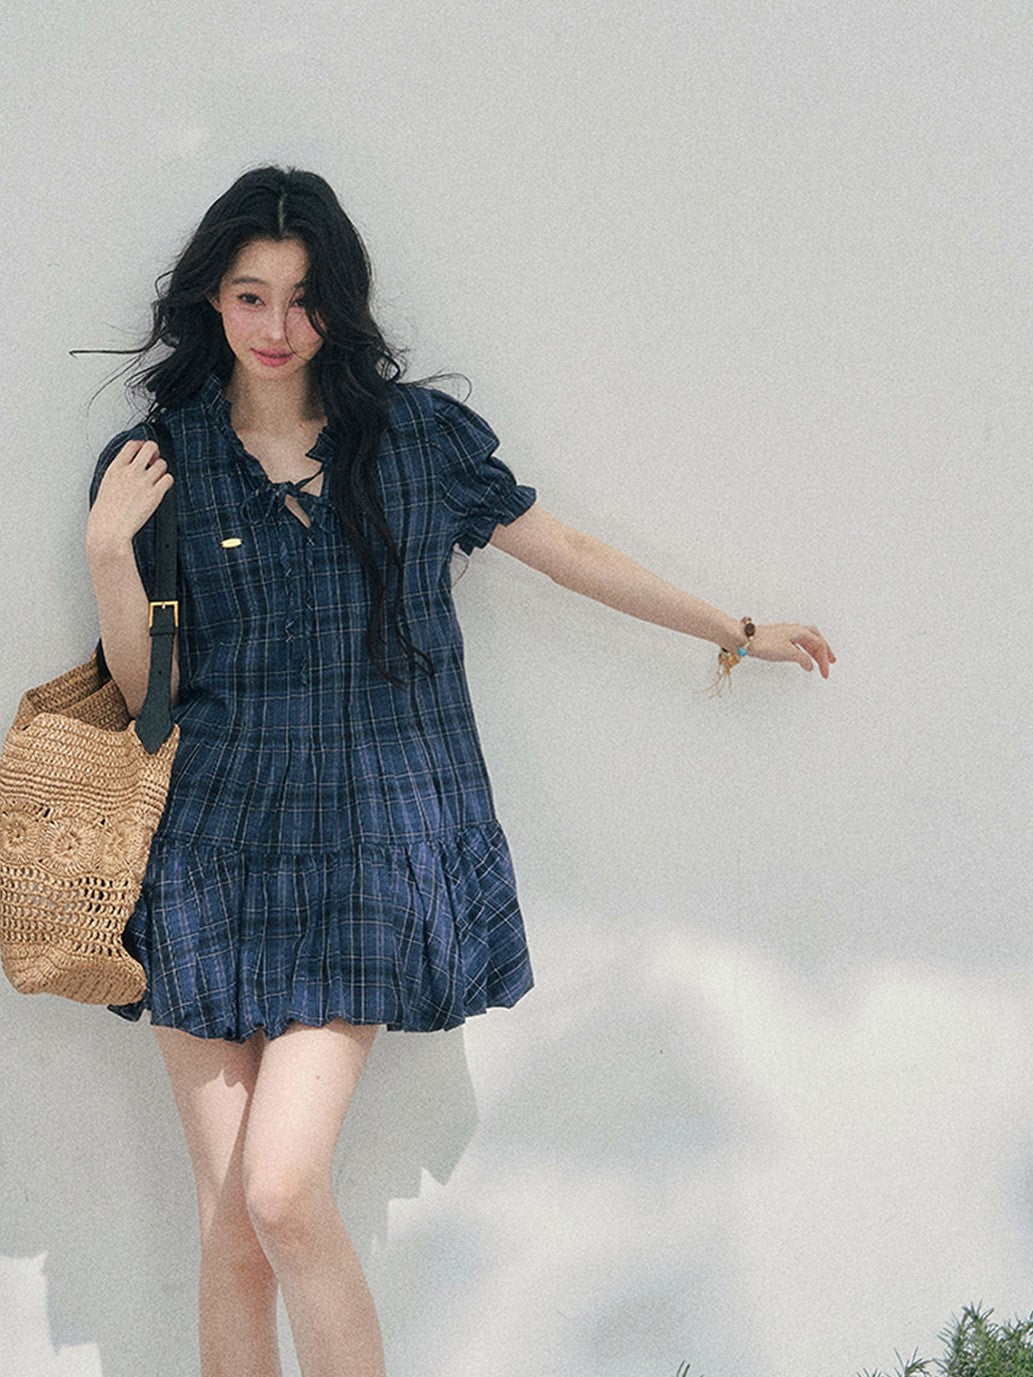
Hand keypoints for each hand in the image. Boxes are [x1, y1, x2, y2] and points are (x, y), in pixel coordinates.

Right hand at [87, 438, 173, 554]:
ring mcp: (144, 482)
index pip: (132, 444)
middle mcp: (130, 471)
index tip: (144, 451)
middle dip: (155, 452)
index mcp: (116, 468)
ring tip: (156, 479)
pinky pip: (169, 479)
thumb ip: (119, 473)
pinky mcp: (155, 494)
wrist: (109, 530)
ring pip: (163, 463)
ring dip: (162, 470)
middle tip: (154, 461)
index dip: (141, 445)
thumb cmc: (106, 513)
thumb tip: (131, 467)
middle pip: (150, 447)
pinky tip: (161, 489)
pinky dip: (167, 482)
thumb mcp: (106, 485)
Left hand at [747, 622, 836, 677]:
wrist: (744, 639)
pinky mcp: (778, 638)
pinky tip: (802, 657)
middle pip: (816, 639)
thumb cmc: (764, 643)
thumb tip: (810, 665)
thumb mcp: (788, 653)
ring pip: (807, 640)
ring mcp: (786, 633)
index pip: (819, 644)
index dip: (824, 659)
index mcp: (800, 631)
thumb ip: (802, 658)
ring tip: (819, 661)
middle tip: (831, 661)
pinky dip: (804, 650)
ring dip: (815, 651)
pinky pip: (797, 643)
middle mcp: (795, 630)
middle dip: (825, 650)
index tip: (825, 673)